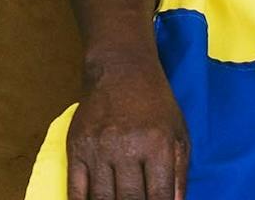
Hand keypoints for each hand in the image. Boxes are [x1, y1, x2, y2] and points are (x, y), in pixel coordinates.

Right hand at [66, 58, 188, 199]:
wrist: (120, 68)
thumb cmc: (155, 103)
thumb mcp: (178, 134)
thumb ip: (179, 175)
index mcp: (157, 145)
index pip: (159, 197)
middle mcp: (127, 147)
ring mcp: (98, 147)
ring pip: (103, 199)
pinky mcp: (77, 146)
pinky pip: (76, 188)